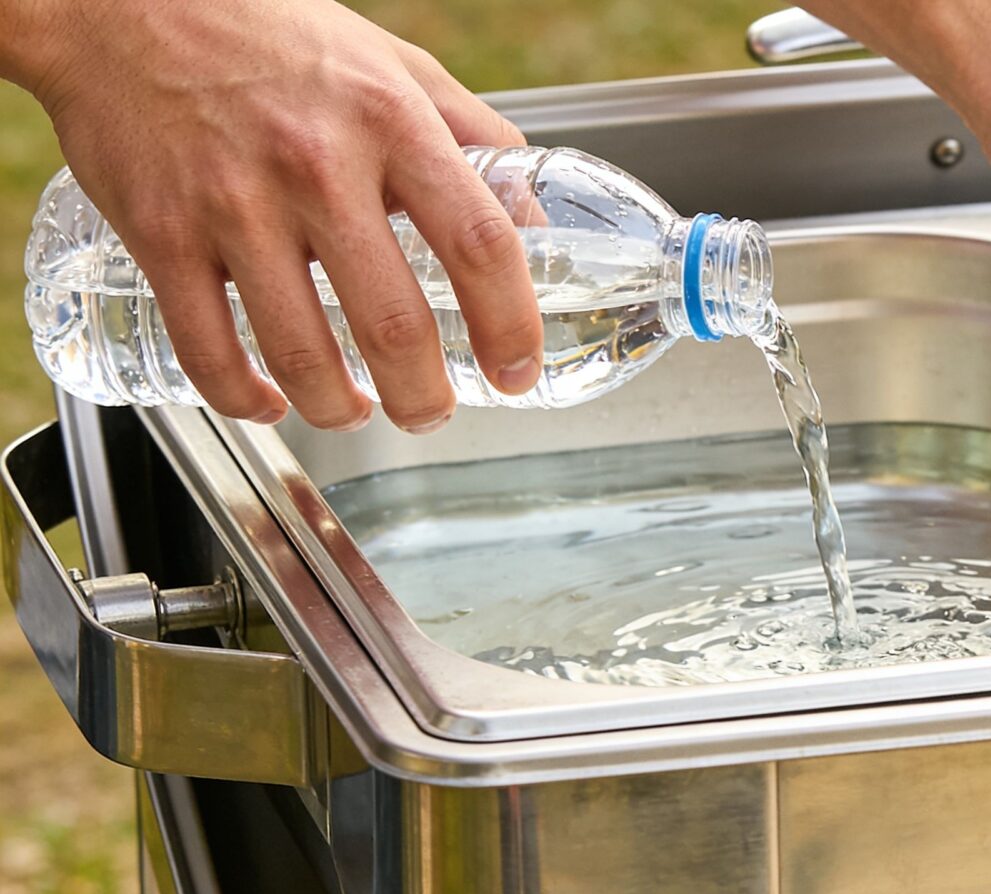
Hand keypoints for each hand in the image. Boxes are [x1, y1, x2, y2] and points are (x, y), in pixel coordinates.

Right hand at [2, 0, 542, 430]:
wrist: (115, 2)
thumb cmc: (264, 30)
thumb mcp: (390, 62)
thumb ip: (469, 134)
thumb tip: (530, 215)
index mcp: (388, 121)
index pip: (479, 244)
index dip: (511, 325)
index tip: (516, 371)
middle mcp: (315, 165)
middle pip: (394, 323)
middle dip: (423, 397)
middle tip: (430, 412)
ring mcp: (232, 203)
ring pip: (301, 353)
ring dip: (338, 409)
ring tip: (353, 411)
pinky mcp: (158, 232)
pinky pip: (208, 349)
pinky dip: (244, 398)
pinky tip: (269, 401)